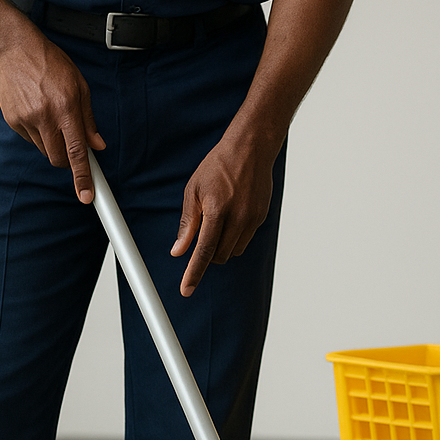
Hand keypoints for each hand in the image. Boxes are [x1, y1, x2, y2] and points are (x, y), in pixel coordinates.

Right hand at [0, 24, 104, 201]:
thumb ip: (88, 119)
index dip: (83, 177)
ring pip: (44, 150)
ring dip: (53, 143)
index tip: (87, 196)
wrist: (14, 49)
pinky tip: (37, 111)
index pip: (77, 152)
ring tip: (51, 116)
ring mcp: (26, 120)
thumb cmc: (49, 63)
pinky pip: (30, 139)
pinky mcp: (13, 121)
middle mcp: (45, 116)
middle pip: (58, 158)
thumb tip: (97, 145)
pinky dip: (38, 133)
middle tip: (71, 146)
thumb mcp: (79, 85)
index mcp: (66, 107)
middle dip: (68, 160)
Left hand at [171, 133, 276, 295]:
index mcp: (217, 210)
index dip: (194, 273)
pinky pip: (245, 240)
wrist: (251, 148)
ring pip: (234, 251)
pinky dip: (234, 238)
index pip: (203, 251)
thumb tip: (178, 251)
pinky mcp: (261, 217)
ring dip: (222, 248)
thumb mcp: (194, 190)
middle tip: (201, 238)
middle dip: (208, 256)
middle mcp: (237, 217)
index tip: (186, 290)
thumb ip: (188, 224)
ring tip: (217, 222)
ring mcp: (252, 219)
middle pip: (220, 256)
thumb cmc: (218, 165)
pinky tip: (230, 216)